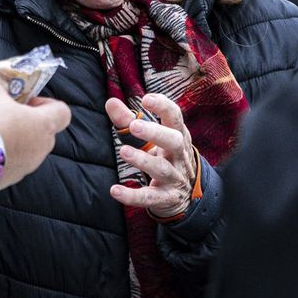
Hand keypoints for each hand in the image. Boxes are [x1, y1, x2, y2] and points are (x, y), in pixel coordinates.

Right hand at [0, 81, 70, 189]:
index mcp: (44, 124)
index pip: (63, 112)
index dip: (48, 104)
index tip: (29, 102)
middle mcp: (43, 146)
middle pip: (44, 131)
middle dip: (27, 122)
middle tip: (8, 115)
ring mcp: (30, 164)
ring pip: (29, 147)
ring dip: (16, 139)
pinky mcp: (15, 177)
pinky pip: (14, 161)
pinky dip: (5, 154)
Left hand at [104, 94, 196, 220]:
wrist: (187, 194)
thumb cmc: (164, 157)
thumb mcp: (151, 139)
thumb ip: (128, 120)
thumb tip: (110, 102)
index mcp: (177, 135)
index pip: (175, 117)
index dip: (163, 106)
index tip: (146, 99)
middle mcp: (178, 156)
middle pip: (174, 141)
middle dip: (155, 132)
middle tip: (134, 125)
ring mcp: (173, 178)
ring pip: (161, 169)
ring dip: (142, 160)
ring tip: (123, 151)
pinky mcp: (165, 198)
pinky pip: (150, 198)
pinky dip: (132, 196)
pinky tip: (114, 190)